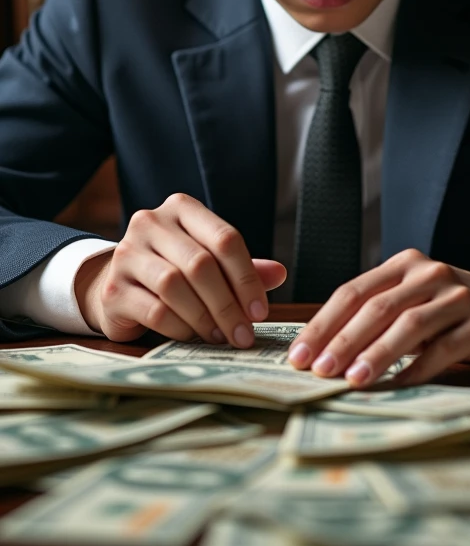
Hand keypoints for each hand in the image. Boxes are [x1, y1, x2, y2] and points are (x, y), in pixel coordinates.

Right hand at [74, 193, 285, 344]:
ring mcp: (126, 253)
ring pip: (174, 285)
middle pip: (200, 264)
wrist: (119, 286)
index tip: (260, 311)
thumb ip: (243, 267)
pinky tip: (193, 337)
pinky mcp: (113, 288)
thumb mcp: (210, 261)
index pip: (224, 238)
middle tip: (244, 334)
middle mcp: (150, 223)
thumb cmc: (174, 270)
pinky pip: (155, 310)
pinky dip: (180, 328)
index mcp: (181, 208)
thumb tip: (279, 273)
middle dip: (228, 304)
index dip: (246, 278)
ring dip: (204, 317)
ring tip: (220, 336)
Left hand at [287, 249, 469, 385]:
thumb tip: (323, 352)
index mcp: (405, 266)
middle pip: (376, 307)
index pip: (353, 292)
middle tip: (317, 370)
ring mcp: (458, 297)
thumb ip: (379, 316)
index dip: (323, 324)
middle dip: (342, 340)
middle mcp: (430, 274)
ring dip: (377, 353)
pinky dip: (419, 366)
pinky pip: (446, 346)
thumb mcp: (416, 302)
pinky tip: (398, 385)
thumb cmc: (456, 313)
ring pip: (409, 324)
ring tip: (353, 379)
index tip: (299, 355)